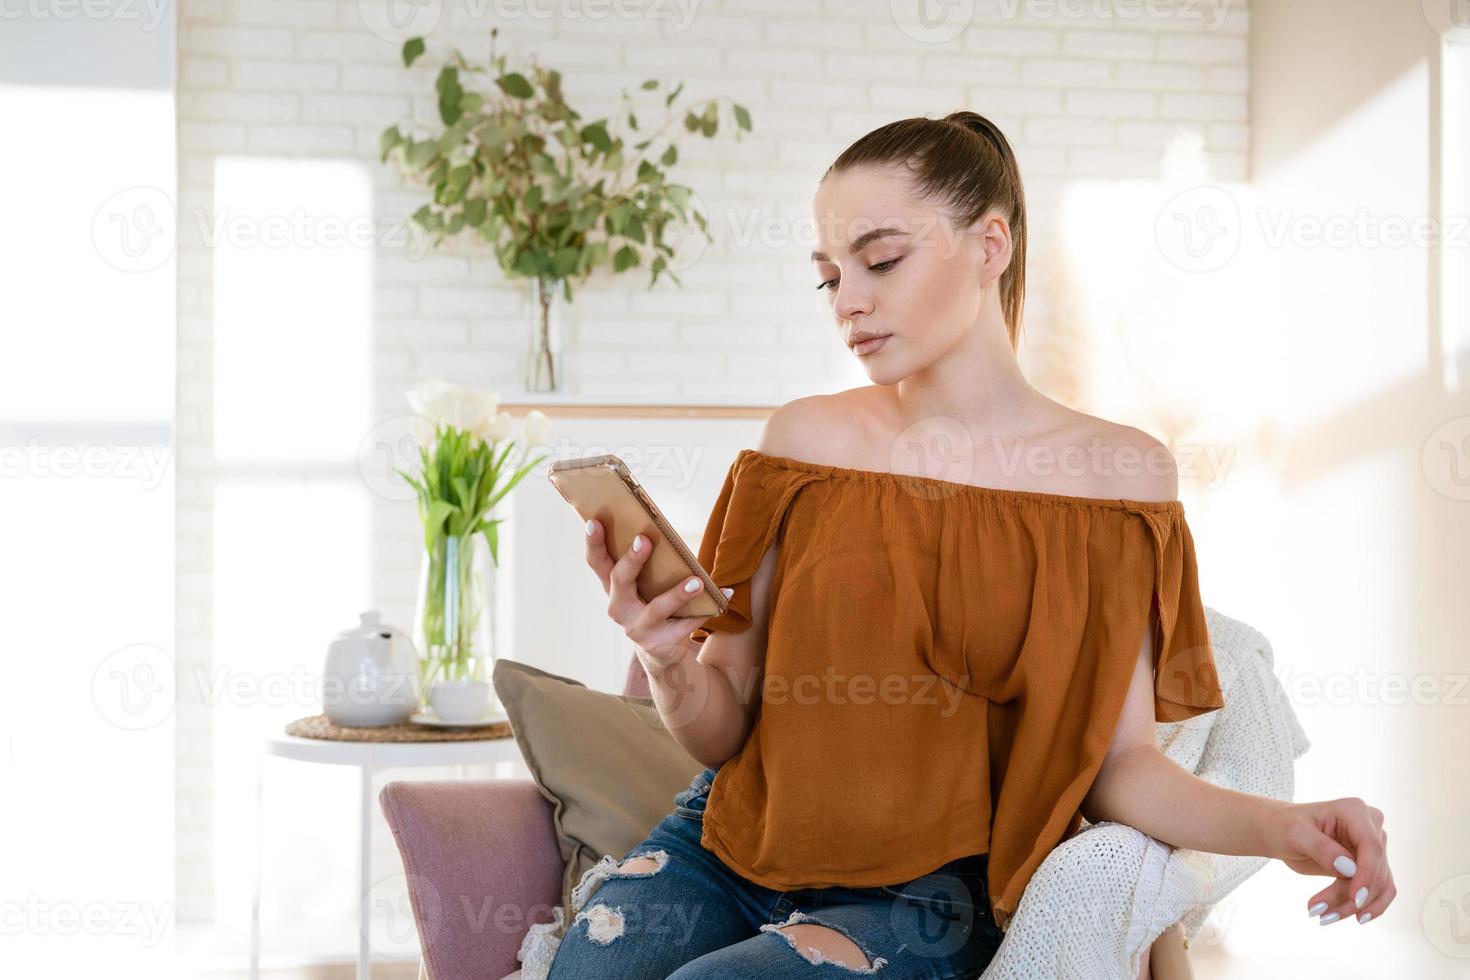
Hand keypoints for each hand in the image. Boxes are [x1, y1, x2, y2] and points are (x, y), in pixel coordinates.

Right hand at [583, 518, 731, 674]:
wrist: (663, 652)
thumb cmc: (654, 604)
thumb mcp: (645, 586)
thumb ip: (646, 564)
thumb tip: (660, 529)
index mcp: (613, 588)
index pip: (597, 562)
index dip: (593, 542)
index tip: (594, 521)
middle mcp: (619, 608)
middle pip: (620, 580)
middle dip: (632, 560)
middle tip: (645, 540)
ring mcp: (637, 628)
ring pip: (656, 609)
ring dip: (678, 594)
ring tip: (697, 582)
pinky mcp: (659, 643)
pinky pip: (685, 624)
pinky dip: (706, 610)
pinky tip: (724, 595)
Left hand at [1261, 797, 1393, 925]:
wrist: (1281, 832)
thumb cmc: (1285, 827)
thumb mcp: (1295, 834)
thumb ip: (1321, 848)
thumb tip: (1349, 869)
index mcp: (1354, 811)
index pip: (1371, 847)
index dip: (1367, 875)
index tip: (1354, 900)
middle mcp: (1371, 826)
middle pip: (1374, 871)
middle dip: (1349, 896)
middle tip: (1318, 913)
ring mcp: (1374, 847)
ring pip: (1377, 886)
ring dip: (1353, 906)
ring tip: (1323, 918)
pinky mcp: (1371, 865)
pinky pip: (1378, 891)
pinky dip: (1361, 907)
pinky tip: (1341, 916)